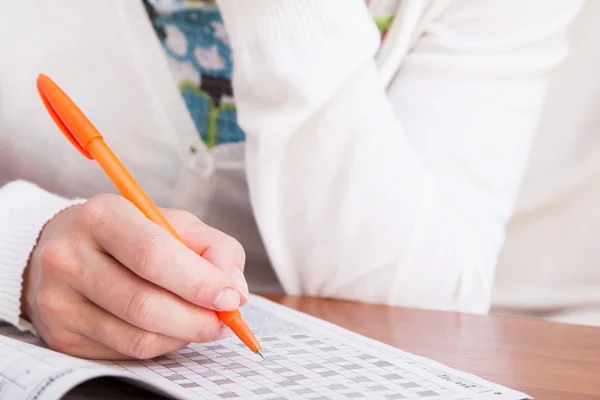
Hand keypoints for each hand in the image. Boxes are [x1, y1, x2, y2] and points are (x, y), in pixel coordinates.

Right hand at [20, 193, 248, 359]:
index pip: (154, 255)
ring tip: (202, 322)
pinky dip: (162, 344)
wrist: (65, 249)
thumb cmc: (130, 235)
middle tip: (225, 319)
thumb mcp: (174, 223)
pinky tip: (171, 328)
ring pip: (138, 337)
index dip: (199, 282)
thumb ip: (214, 247)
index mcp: (102, 216)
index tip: (230, 296)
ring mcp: (59, 301)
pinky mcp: (62, 335)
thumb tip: (234, 288)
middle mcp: (70, 258)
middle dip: (198, 319)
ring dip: (184, 336)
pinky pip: (127, 352)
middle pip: (145, 304)